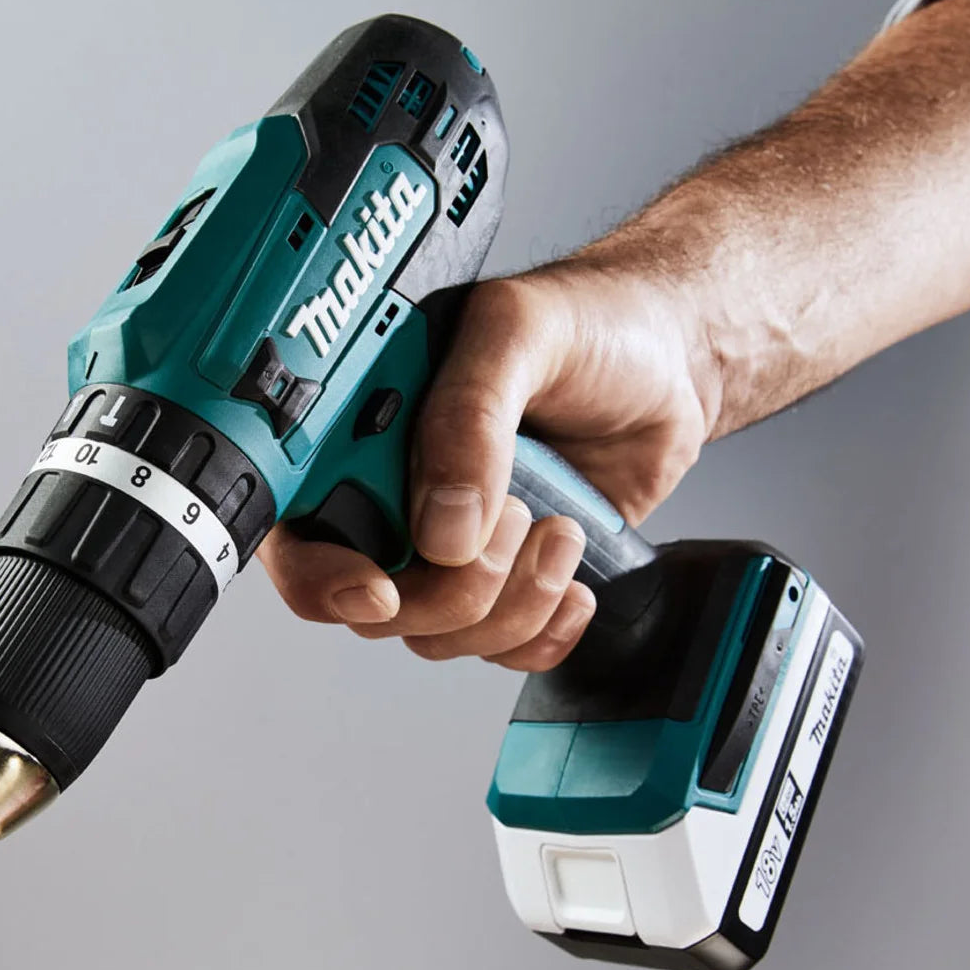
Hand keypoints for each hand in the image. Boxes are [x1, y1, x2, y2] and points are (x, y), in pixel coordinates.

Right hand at [257, 265, 714, 670]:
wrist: (673, 361)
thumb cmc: (591, 321)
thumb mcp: (519, 330)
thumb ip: (469, 414)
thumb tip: (439, 525)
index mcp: (360, 427)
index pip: (296, 526)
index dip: (322, 574)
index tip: (382, 585)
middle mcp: (390, 492)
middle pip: (363, 602)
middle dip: (443, 589)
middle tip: (511, 520)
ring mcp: (446, 541)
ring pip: (433, 636)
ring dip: (506, 603)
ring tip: (556, 528)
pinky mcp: (505, 577)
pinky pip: (493, 648)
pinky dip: (537, 633)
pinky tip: (570, 578)